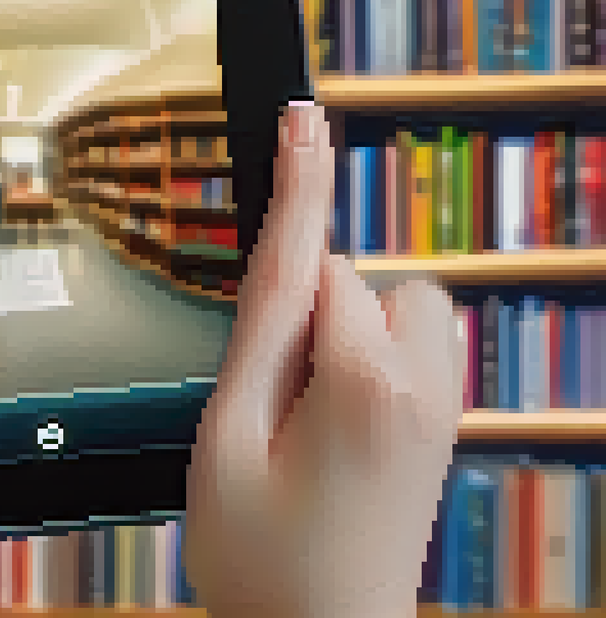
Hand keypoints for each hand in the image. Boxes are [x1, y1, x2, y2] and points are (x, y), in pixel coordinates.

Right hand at [184, 102, 463, 617]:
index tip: (300, 113)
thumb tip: (293, 255)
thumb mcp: (227, 439)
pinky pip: (405, 341)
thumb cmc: (263, 556)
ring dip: (341, 331)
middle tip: (265, 403)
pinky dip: (366, 354)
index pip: (321, 258)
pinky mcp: (442, 419)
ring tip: (300, 416)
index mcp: (362, 383)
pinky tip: (332, 421)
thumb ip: (261, 334)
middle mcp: (422, 382)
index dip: (299, 183)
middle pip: (354, 279)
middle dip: (307, 313)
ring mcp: (442, 402)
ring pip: (387, 304)